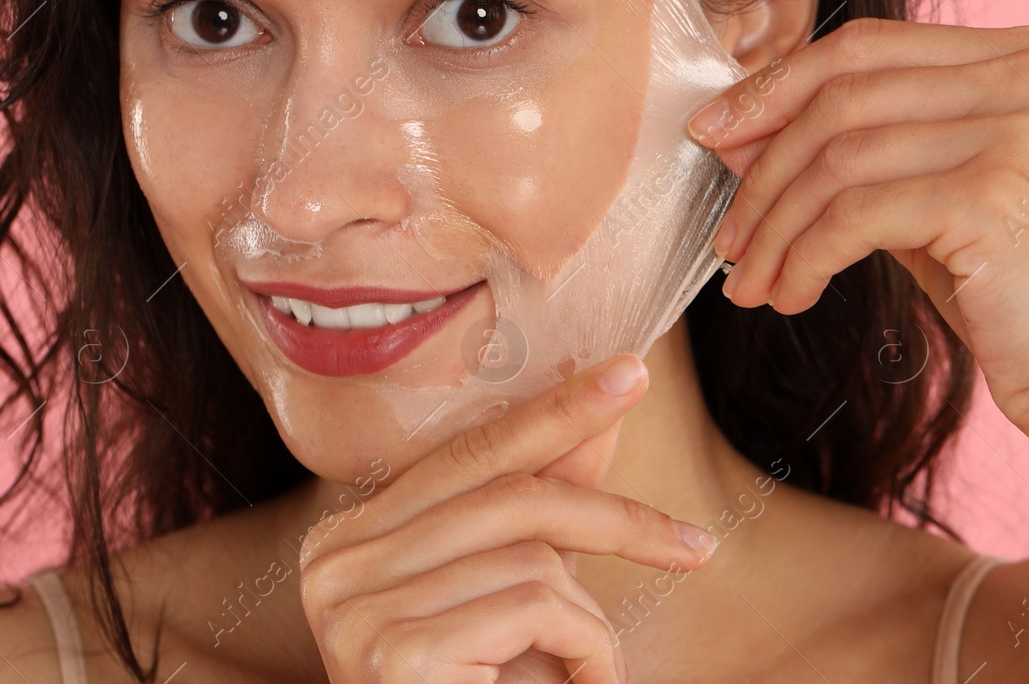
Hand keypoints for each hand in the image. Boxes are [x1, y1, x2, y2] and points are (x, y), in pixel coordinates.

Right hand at [297, 354, 713, 683]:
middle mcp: (334, 563)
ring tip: (592, 671)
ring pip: (530, 555)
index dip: (556, 412)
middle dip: (615, 514)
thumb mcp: (516, 590)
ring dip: (589, 618)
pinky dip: (586, 648)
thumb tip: (599, 416)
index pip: (468, 452)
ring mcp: (355, 608)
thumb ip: (545, 506)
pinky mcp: (394, 652)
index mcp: (349, 537)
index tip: (630, 374)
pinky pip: (535, 607)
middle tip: (694, 544)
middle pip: (507, 493)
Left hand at [689, 18, 1028, 462]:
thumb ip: (877, 154)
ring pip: (838, 157)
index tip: (717, 135)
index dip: (776, 86)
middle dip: (761, 166)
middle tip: (725, 232)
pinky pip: (854, 214)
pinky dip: (802, 257)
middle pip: (842, 95)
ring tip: (749, 281)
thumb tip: (745, 130)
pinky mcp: (998, 197)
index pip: (868, 47)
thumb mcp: (957, 203)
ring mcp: (1023, 131)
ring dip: (774, 227)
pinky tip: (788, 296)